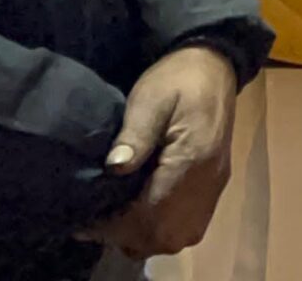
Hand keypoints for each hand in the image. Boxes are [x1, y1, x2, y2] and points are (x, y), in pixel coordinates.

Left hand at [79, 46, 238, 259]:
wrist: (214, 65)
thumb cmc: (177, 78)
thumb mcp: (150, 98)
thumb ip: (135, 133)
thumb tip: (115, 168)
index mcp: (193, 160)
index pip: (153, 213)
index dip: (117, 223)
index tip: (87, 218)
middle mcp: (207, 183)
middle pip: (166, 236)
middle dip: (129, 234)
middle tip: (99, 218)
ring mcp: (213, 187)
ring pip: (178, 238)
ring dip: (146, 235)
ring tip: (117, 216)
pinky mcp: (212, 185)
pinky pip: (187, 227)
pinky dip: (160, 228)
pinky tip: (140, 211)